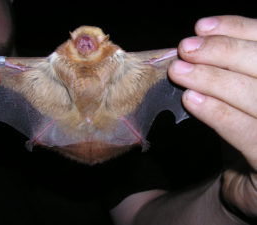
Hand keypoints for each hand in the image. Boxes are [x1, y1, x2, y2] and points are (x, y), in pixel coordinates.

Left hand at [168, 15, 256, 216]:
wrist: (251, 186)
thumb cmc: (247, 135)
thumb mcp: (242, 101)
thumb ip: (232, 76)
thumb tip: (199, 46)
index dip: (239, 30)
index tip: (202, 27)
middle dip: (223, 51)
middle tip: (186, 49)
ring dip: (215, 78)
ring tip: (180, 71)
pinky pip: (249, 132)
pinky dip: (220, 113)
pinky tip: (193, 100)